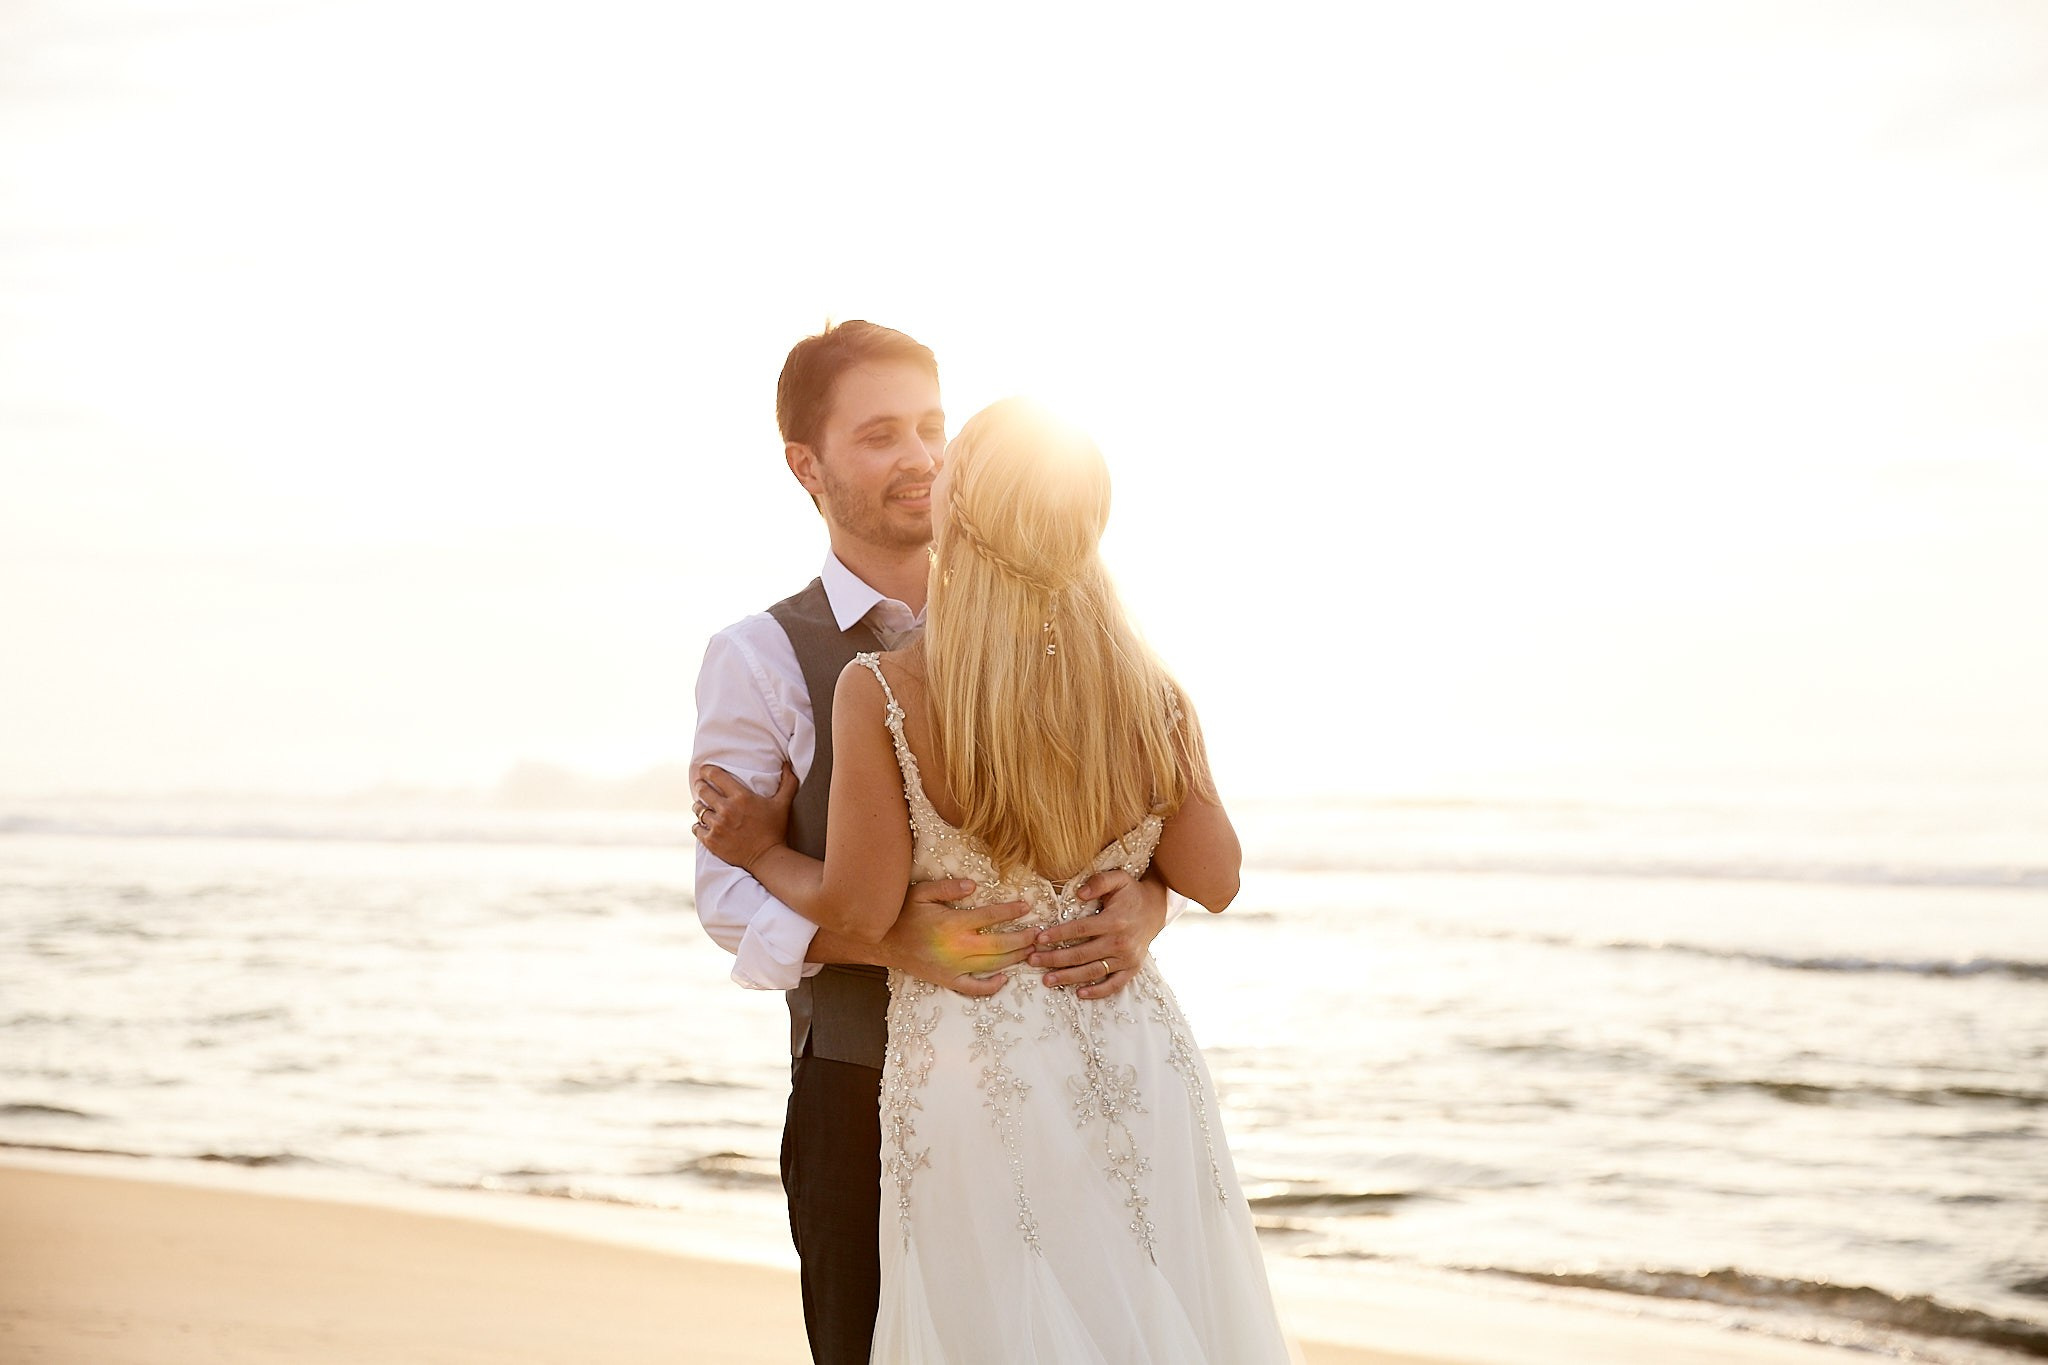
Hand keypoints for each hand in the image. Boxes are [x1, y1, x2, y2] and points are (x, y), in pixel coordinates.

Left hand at [692, 763, 794, 871]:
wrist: (767, 858)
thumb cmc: (775, 830)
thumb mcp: (783, 804)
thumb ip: (787, 782)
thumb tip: (787, 764)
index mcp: (741, 797)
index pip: (716, 776)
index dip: (707, 771)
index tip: (705, 770)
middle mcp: (726, 809)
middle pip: (702, 790)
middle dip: (700, 786)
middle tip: (700, 785)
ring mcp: (717, 826)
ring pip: (698, 810)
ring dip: (699, 807)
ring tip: (702, 807)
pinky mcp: (711, 841)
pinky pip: (696, 828)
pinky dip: (698, 826)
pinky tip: (703, 825)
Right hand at [882, 878, 1037, 997]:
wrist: (883, 942)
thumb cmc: (902, 914)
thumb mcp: (921, 892)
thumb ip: (948, 887)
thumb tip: (974, 885)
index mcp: (952, 924)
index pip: (990, 917)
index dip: (1011, 912)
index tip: (1027, 906)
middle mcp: (957, 948)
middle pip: (999, 946)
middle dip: (1023, 939)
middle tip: (1039, 933)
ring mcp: (954, 967)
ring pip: (992, 966)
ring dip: (1015, 959)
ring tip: (1032, 951)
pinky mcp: (948, 981)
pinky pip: (974, 988)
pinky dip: (991, 987)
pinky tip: (1005, 979)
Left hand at [1030, 869, 1168, 998]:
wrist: (1156, 909)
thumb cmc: (1131, 893)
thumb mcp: (1118, 879)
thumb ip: (1099, 881)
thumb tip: (1079, 893)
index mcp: (1114, 920)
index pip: (1080, 930)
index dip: (1058, 935)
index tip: (1038, 939)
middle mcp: (1121, 942)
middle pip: (1081, 954)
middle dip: (1054, 959)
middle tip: (1032, 961)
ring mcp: (1127, 958)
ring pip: (1093, 972)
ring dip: (1068, 977)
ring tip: (1047, 980)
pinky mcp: (1132, 968)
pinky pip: (1114, 985)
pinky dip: (1098, 991)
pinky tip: (1079, 993)